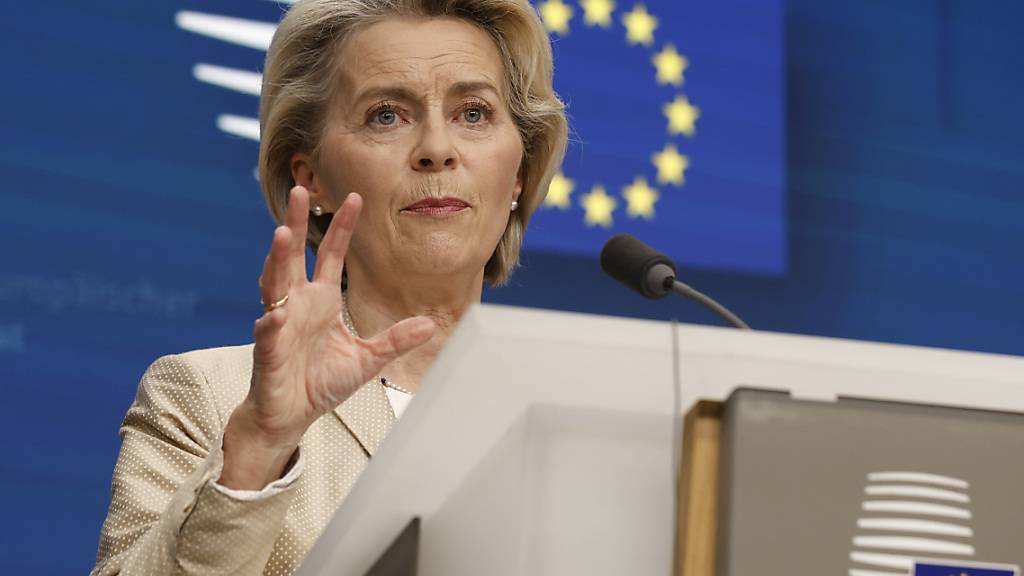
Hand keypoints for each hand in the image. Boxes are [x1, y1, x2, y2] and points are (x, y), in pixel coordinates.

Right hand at [220, 187, 433, 488]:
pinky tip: (274, 316)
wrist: (291, 415)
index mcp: (321, 301)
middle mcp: (297, 305)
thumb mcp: (368, 359)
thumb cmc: (321, 383)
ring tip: (281, 234)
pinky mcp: (268, 351)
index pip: (332, 255)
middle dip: (297, 224)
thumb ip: (395, 340)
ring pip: (274, 284)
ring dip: (276, 259)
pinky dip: (270, 323)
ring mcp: (279, 324)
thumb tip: (430, 324)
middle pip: (295, 255)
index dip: (342, 227)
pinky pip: (267, 333)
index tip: (355, 198)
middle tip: (301, 192)